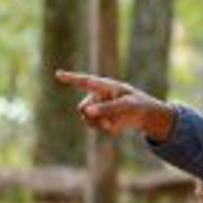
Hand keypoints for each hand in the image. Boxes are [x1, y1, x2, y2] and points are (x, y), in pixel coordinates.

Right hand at [55, 70, 175, 138]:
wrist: (144, 115)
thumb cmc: (136, 104)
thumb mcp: (126, 105)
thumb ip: (107, 107)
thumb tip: (86, 112)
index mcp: (103, 86)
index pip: (84, 81)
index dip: (70, 78)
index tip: (58, 74)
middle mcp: (96, 95)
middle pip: (82, 108)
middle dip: (92, 115)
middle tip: (108, 121)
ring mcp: (96, 107)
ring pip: (86, 118)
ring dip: (98, 123)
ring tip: (111, 123)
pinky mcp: (99, 118)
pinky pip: (95, 126)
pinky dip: (104, 128)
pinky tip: (114, 124)